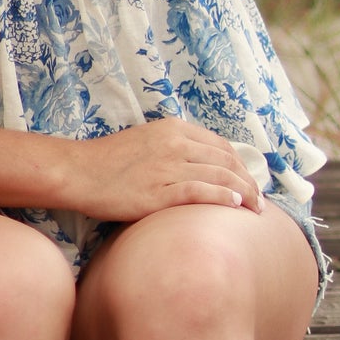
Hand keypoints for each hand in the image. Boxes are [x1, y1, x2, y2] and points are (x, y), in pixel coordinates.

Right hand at [52, 117, 264, 221]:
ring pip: (220, 177)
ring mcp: (168, 168)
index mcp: (174, 129)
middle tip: (260, 202)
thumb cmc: (109, 161)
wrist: (79, 172)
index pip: (222, 146)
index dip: (241, 166)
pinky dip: (222, 198)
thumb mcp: (147, 141)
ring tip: (255, 210)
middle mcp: (176, 144)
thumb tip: (201, 164)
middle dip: (249, 183)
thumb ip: (175, 147)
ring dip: (244, 194)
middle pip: (227, 162)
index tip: (249, 182)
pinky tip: (235, 205)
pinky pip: (200, 193)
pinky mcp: (159, 191)